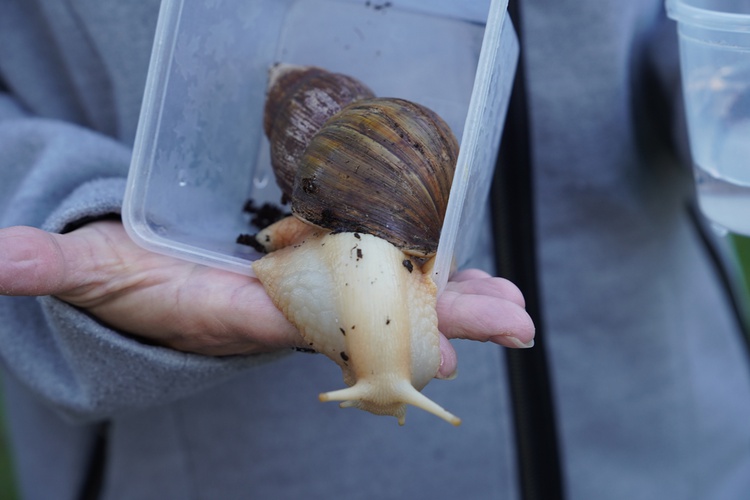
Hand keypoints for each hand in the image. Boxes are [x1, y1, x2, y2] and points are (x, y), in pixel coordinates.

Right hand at [0, 221, 533, 376]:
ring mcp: (315, 293)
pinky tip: (472, 274)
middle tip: (514, 320)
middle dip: (446, 320)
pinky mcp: (322, 273)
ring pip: (395, 300)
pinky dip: (430, 278)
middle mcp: (294, 308)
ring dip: (456, 299)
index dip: (375, 328)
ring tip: (516, 304)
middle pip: (380, 317)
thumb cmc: (132, 281)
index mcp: (247, 309)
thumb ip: (53, 267)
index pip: (321, 322)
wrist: (154, 286)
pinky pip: (385, 278)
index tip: (440, 342)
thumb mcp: (97, 272)